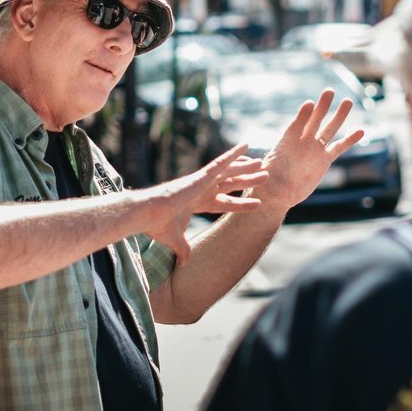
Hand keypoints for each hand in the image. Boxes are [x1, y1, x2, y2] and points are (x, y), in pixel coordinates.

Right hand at [140, 144, 267, 264]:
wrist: (147, 214)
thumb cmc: (157, 225)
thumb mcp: (175, 240)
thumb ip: (183, 250)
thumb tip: (183, 264)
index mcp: (197, 203)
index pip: (225, 203)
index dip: (241, 204)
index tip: (257, 203)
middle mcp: (202, 190)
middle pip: (230, 184)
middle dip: (246, 181)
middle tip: (263, 176)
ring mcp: (202, 182)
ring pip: (229, 172)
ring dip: (245, 167)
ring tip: (262, 163)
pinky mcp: (201, 176)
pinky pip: (220, 163)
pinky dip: (233, 154)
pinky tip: (246, 146)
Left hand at [251, 89, 362, 209]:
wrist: (279, 193)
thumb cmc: (267, 183)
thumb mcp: (265, 173)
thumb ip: (268, 168)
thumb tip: (258, 168)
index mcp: (286, 142)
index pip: (296, 125)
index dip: (302, 115)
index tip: (308, 104)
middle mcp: (302, 142)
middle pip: (314, 120)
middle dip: (322, 106)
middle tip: (329, 91)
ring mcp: (314, 150)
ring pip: (329, 129)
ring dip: (338, 116)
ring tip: (347, 101)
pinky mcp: (324, 160)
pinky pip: (338, 148)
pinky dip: (349, 140)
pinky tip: (360, 131)